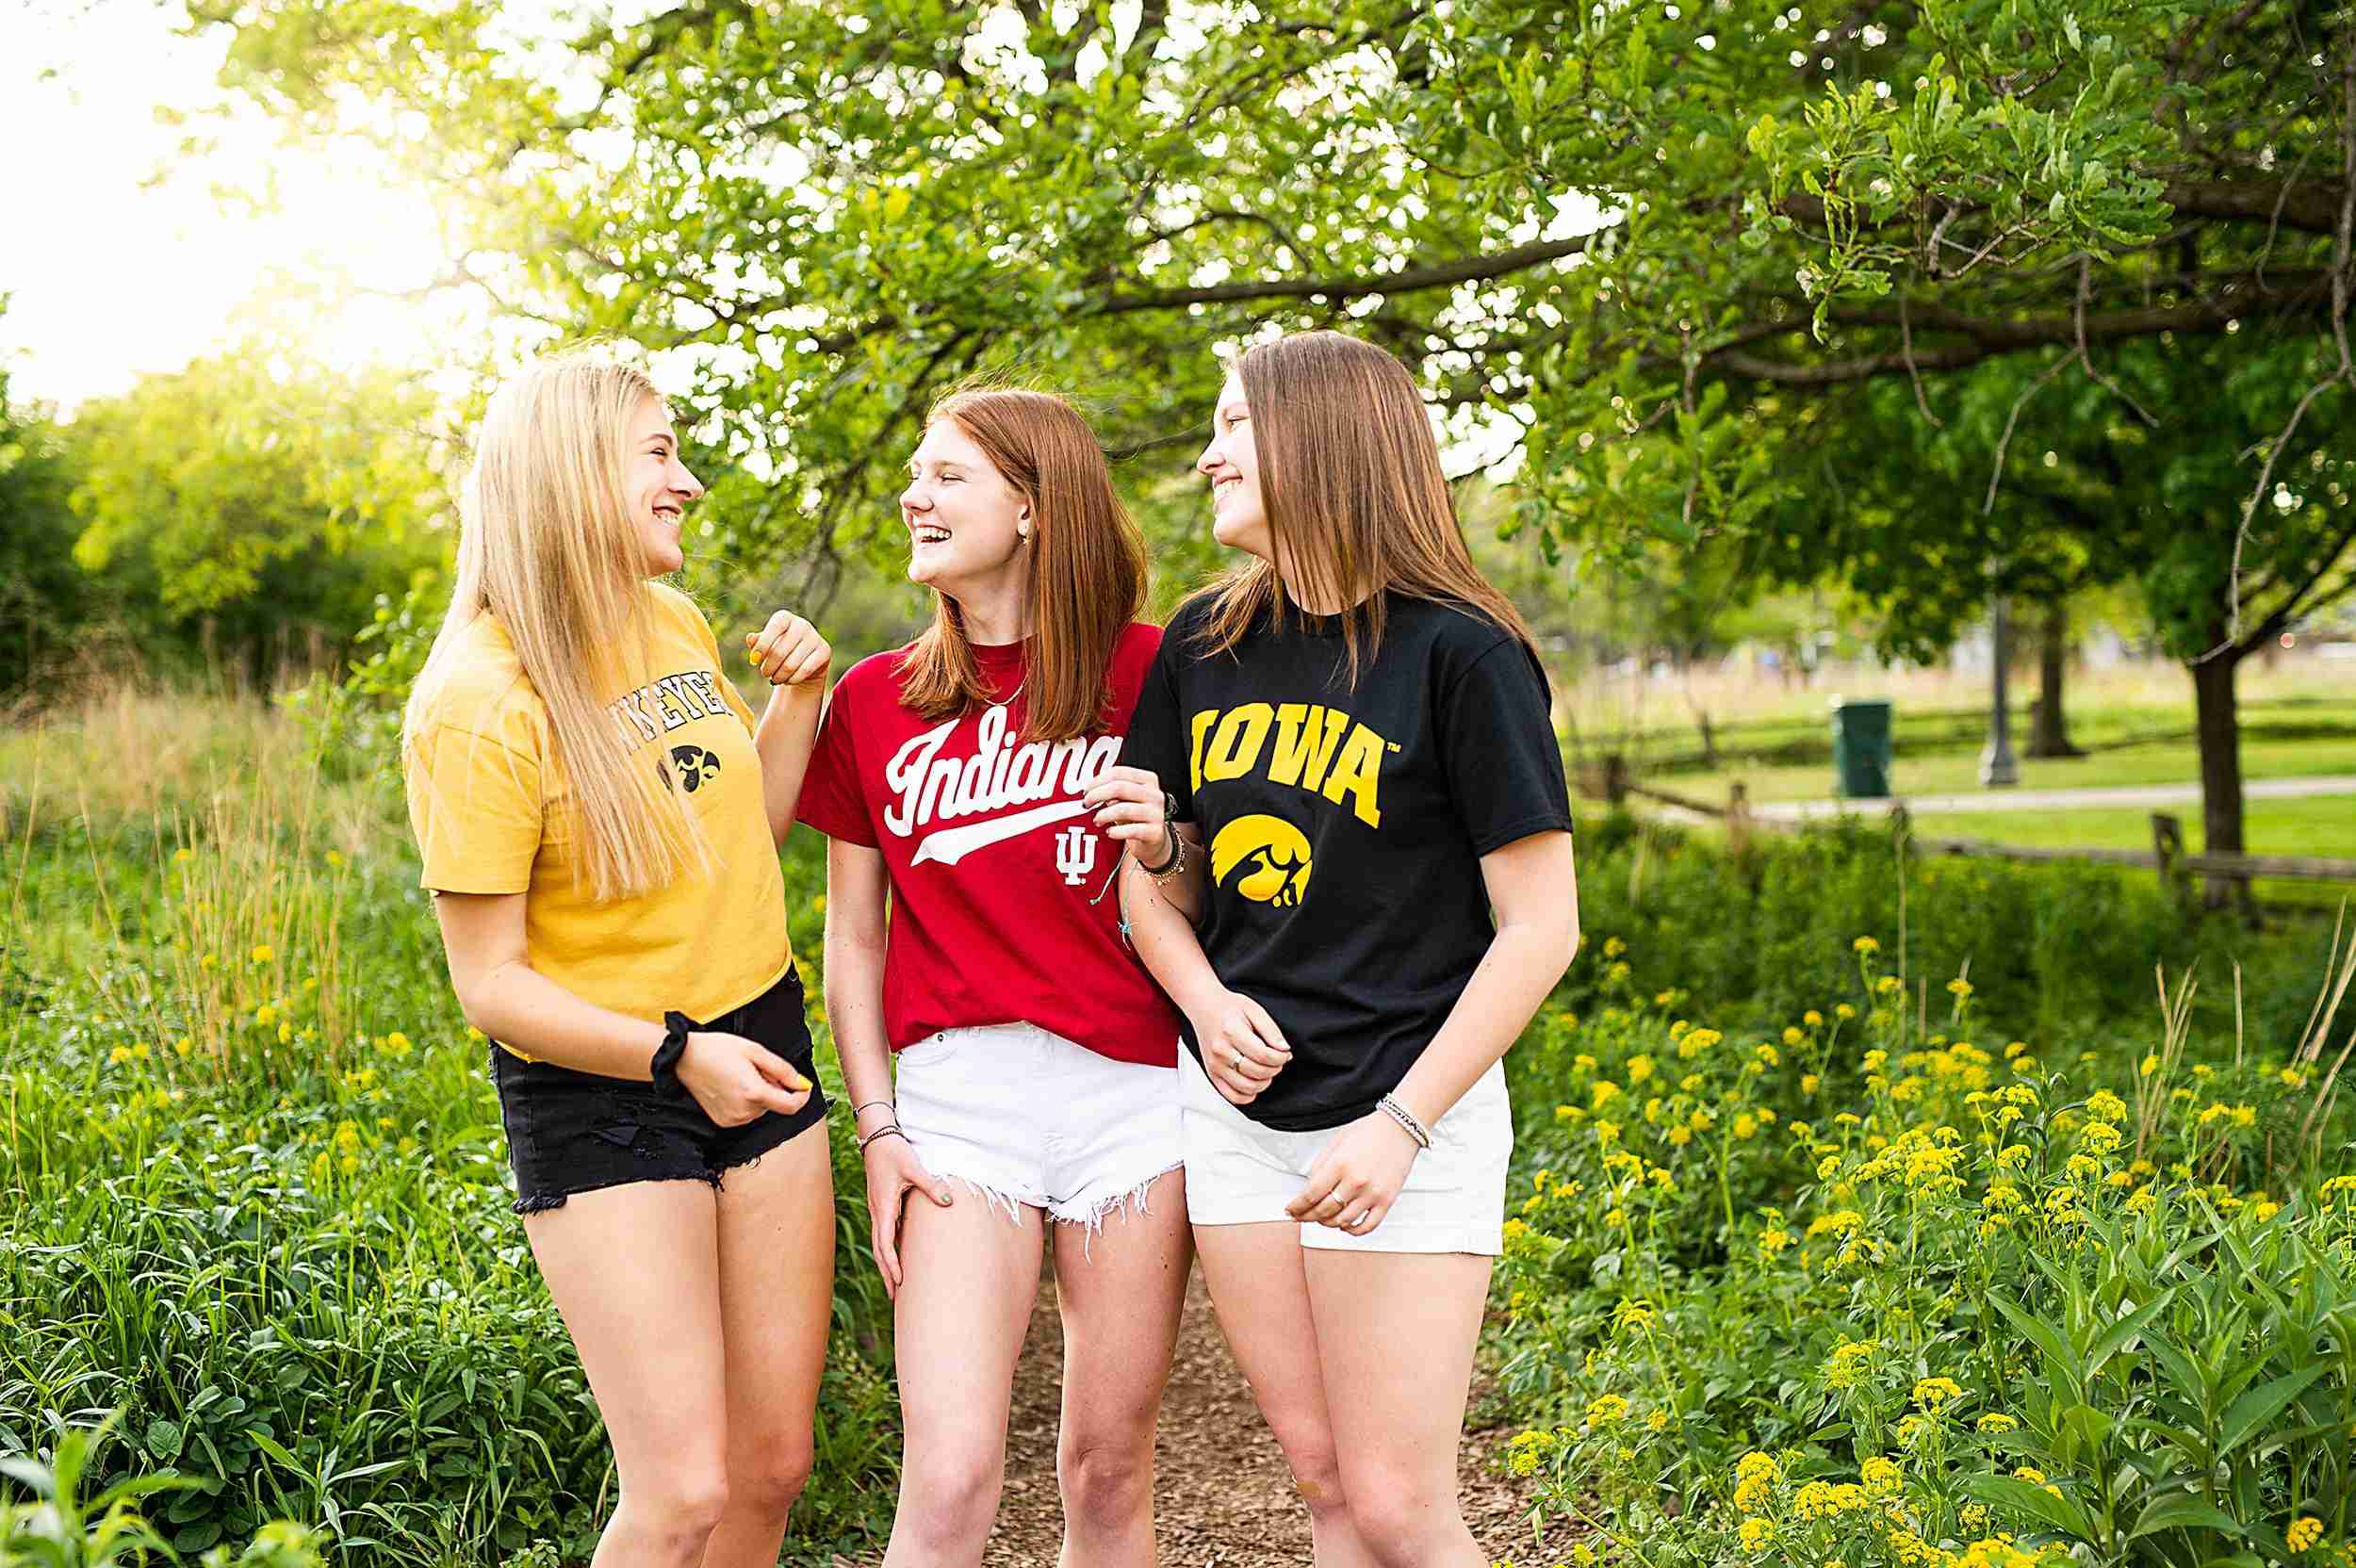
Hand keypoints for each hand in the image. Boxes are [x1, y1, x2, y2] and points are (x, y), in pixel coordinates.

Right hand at [675, 1030, 810, 1125]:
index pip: (791, 1106)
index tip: (803, 1085)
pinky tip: (732, 1085)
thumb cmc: (718, 1050)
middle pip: (775, 1104)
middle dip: (774, 1087)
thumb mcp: (755, 1051)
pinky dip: (747, 1100)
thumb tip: (801, 1083)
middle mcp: (743, 1112)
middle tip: (756, 1068)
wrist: (684, 1058)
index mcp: (753, 1093)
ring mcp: (732, 1119)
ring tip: (741, 1075)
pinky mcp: (723, 1122)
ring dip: (760, 1093)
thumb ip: (782, 1070)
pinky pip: (747, 1113)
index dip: (802, 1096)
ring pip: (761, 1108)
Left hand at [744, 611, 829, 685]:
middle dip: (768, 667)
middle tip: (765, 674)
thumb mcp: (766, 645)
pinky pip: (804, 671)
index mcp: (785, 618)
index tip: (754, 660)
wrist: (803, 662)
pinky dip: (792, 679)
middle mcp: (802, 624)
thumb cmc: (780, 650)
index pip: (774, 628)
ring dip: (779, 676)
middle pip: (779, 651)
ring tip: (775, 679)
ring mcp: (815, 637)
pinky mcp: (824, 651)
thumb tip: (751, 638)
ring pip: (790, 665)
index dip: (763, 645)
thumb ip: (757, 641)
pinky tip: (788, 680)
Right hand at [863, 1131, 954, 1298]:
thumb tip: (949, 1201)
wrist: (876, 1136)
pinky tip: (896, 1256)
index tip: (899, 1282)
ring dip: (885, 1264)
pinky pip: (883, 1233)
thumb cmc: (894, 1151)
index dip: (892, 1264)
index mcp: (884, 1207)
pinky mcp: (881, 1204)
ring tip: (894, 1284)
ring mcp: (877, 1209)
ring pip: (879, 1243)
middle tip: (894, 1297)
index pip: (885, 1243)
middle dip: (886, 1273)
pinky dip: (887, 1249)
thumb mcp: (913, 1167)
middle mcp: (878, 1212)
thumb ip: (931, 1185)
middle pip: (879, 1250)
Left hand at [1083, 765, 1172, 863]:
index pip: (1119, 772)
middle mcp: (1154, 794)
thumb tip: (1091, 791)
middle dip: (1097, 795)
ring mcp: (1156, 813)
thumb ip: (1112, 791)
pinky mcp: (1155, 832)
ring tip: (1097, 820)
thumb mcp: (1126, 799)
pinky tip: (1110, 832)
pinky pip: (1131, 830)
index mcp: (1148, 780)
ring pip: (1122, 809)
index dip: (1097, 781)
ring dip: (1103, 814)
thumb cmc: (1137, 817)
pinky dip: (1115, 831)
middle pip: (1119, 787)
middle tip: (1087, 803)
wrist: (1154, 840)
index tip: (1086, 790)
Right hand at [1188, 988, 1289, 1104]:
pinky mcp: (1212, 1074)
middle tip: (1277, 1060)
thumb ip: (1271, 1030)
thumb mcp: (1255, 1010)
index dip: (1281, 1058)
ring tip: (1266, 1070)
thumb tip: (1284, 1049)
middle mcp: (1221, 1051)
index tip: (1285, 1054)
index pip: (1264, 1055)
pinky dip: (1248, 1095)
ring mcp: (1215, 1065)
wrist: (1204, 1008)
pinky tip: (1253, 1082)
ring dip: (1264, 1082)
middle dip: (1275, 1069)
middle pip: (1258, 1072)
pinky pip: (1232, 1096)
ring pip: (1247, 1088)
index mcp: (1232, 1032)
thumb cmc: (1228, 1008)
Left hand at [1286, 1111, 1420, 1233]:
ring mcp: (1372, 1193)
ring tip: (1321, 1219)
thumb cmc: (1369, 1132)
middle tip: (1300, 1216)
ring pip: (1342, 1221)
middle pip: (1323, 1210)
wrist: (1400, 1128)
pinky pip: (1367, 1226)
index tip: (1290, 1210)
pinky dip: (1353, 1231)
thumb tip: (1308, 1188)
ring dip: (1327, 1223)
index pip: (1311, 1194)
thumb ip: (1320, 1166)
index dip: (1297, 1206)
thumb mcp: (1336, 1142)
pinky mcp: (1386, 1201)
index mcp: (1340, 1164)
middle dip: (1306, 1216)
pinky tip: (1345, 1225)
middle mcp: (1356, 1181)